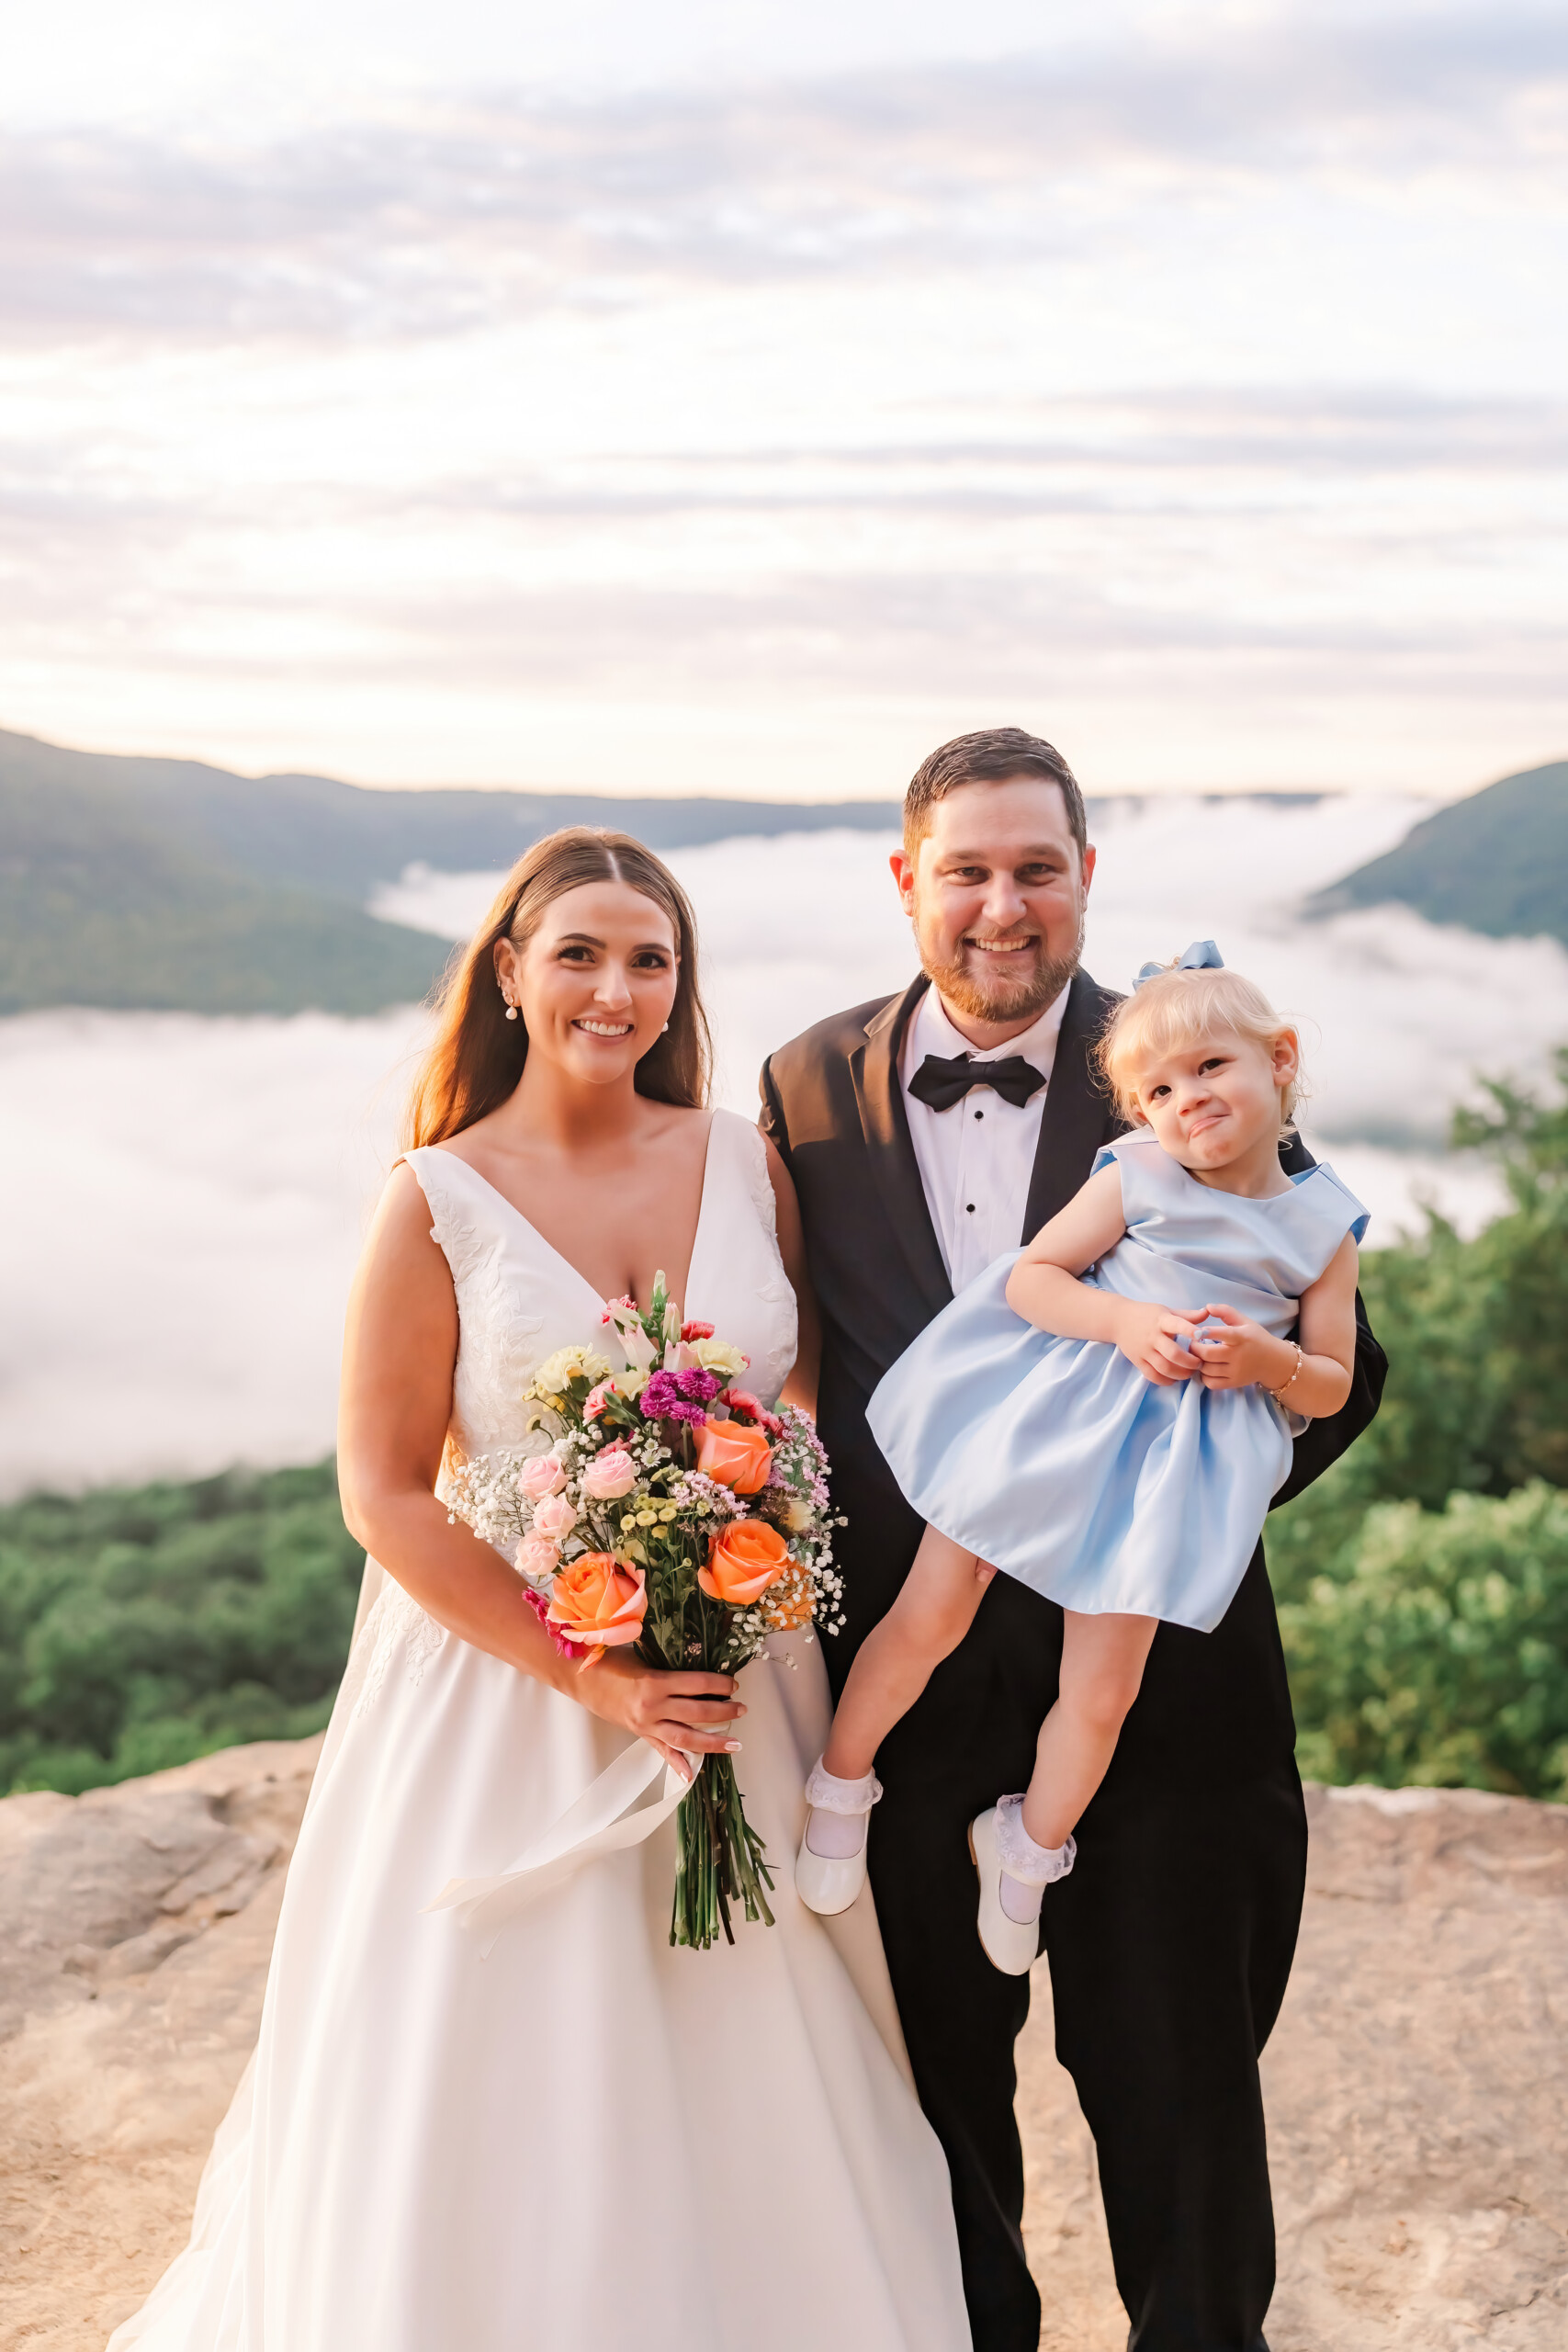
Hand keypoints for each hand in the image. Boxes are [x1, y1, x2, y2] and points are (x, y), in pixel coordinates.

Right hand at [578, 1648, 745, 1777]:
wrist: (578, 1676)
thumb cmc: (610, 1659)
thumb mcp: (642, 1656)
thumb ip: (668, 1665)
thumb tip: (696, 1665)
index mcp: (654, 1682)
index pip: (696, 1683)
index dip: (718, 1684)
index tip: (734, 1684)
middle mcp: (652, 1707)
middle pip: (696, 1712)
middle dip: (723, 1712)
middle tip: (742, 1710)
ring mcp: (646, 1724)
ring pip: (685, 1738)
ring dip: (711, 1742)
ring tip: (734, 1744)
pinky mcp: (639, 1733)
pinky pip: (661, 1750)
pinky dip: (677, 1763)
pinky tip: (692, 1775)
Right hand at [1111, 1299, 1203, 1384]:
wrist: (1118, 1320)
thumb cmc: (1147, 1315)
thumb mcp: (1166, 1311)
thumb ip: (1188, 1315)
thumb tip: (1208, 1313)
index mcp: (1161, 1321)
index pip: (1177, 1324)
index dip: (1189, 1330)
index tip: (1201, 1335)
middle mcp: (1152, 1336)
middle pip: (1173, 1354)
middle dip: (1190, 1362)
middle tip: (1200, 1363)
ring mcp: (1144, 1350)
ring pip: (1164, 1368)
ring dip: (1181, 1374)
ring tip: (1190, 1372)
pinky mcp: (1137, 1361)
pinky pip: (1153, 1376)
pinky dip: (1166, 1380)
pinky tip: (1174, 1378)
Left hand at [1190, 1302, 1296, 1390]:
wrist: (1274, 1362)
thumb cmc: (1256, 1338)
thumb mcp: (1245, 1321)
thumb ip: (1226, 1311)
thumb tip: (1207, 1307)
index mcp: (1241, 1337)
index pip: (1223, 1334)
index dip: (1207, 1332)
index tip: (1196, 1331)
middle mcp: (1238, 1355)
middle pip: (1207, 1354)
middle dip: (1194, 1348)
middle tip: (1192, 1344)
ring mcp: (1236, 1371)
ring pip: (1206, 1369)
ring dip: (1198, 1362)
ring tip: (1199, 1355)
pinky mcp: (1234, 1383)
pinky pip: (1211, 1383)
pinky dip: (1204, 1377)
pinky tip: (1206, 1369)